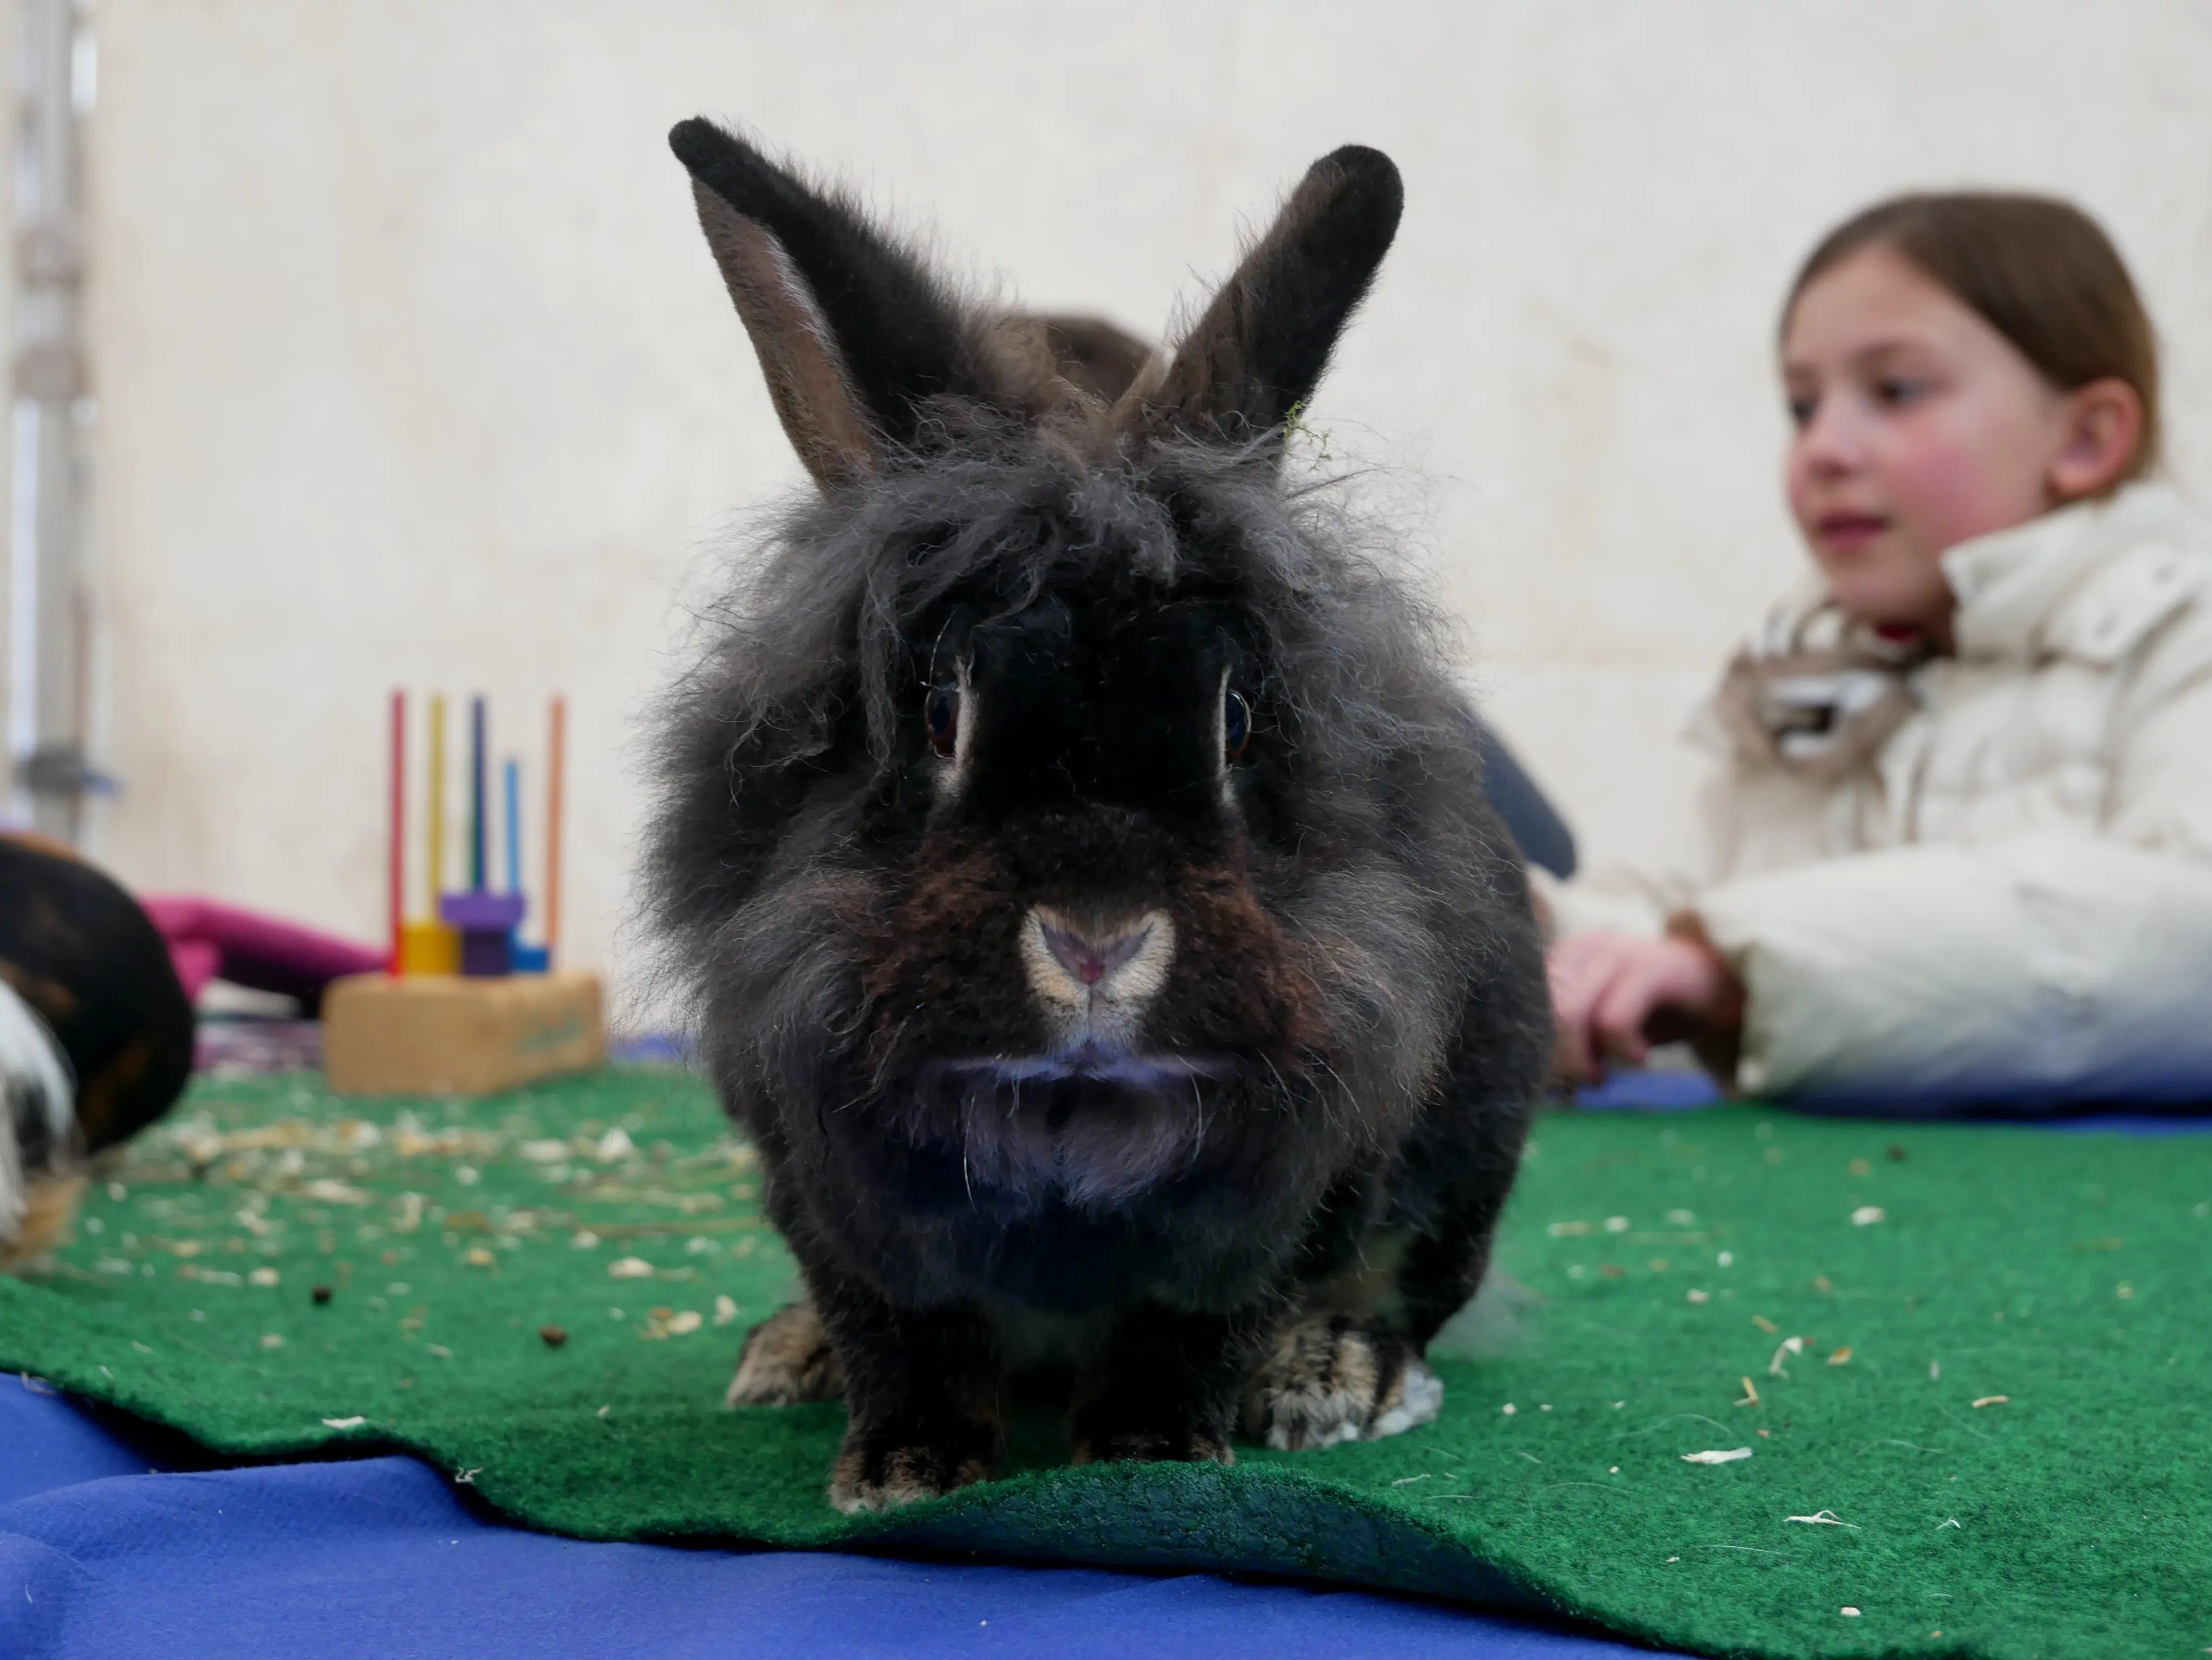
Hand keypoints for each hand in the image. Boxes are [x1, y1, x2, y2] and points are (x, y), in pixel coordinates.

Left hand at [1547, 930, 1743, 1085]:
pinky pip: (1613, 1021)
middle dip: (1556, 1060)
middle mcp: (1583, 947)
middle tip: (1583, 1082)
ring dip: (1583, 1061)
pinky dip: (1622, 1051)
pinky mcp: (1651, 967)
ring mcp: (1617, 952)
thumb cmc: (1659, 1011)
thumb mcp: (1602, 1024)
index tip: (1556, 1080)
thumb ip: (1569, 1039)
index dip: (1533, 1050)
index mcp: (1564, 957)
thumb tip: (1535, 1084)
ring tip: (1605, 1075)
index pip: (1523, 1006)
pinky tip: (1640, 1057)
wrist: (1729, 988)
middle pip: (1541, 1014)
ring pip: (1568, 1015)